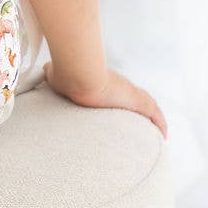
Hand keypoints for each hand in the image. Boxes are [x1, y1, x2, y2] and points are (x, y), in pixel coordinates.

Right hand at [42, 60, 167, 139]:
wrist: (79, 73)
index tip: (116, 110)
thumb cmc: (66, 73)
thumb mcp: (54, 73)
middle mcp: (119, 85)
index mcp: (102, 81)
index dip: (118, 101)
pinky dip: (160, 123)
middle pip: (135, 98)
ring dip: (151, 119)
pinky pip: (155, 114)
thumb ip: (51, 74)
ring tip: (155, 135)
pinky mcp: (140, 101)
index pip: (116, 91)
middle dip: (137, 111)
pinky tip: (164, 136)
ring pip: (147, 106)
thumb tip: (43, 72)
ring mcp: (130, 92)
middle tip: (139, 126)